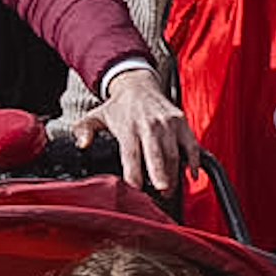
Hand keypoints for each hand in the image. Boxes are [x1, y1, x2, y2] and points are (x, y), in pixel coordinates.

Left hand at [86, 65, 192, 194]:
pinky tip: (191, 175)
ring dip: (174, 174)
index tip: (135, 189)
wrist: (138, 85)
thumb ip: (83, 130)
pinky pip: (191, 145)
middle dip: (161, 173)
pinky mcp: (181, 122)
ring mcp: (168, 123)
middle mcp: (150, 124)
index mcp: (129, 126)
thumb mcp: (95, 116)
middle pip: (157, 153)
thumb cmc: (118, 107)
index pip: (132, 154)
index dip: (134, 174)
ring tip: (169, 190)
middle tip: (162, 190)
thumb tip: (82, 144)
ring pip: (174, 153)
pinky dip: (193, 161)